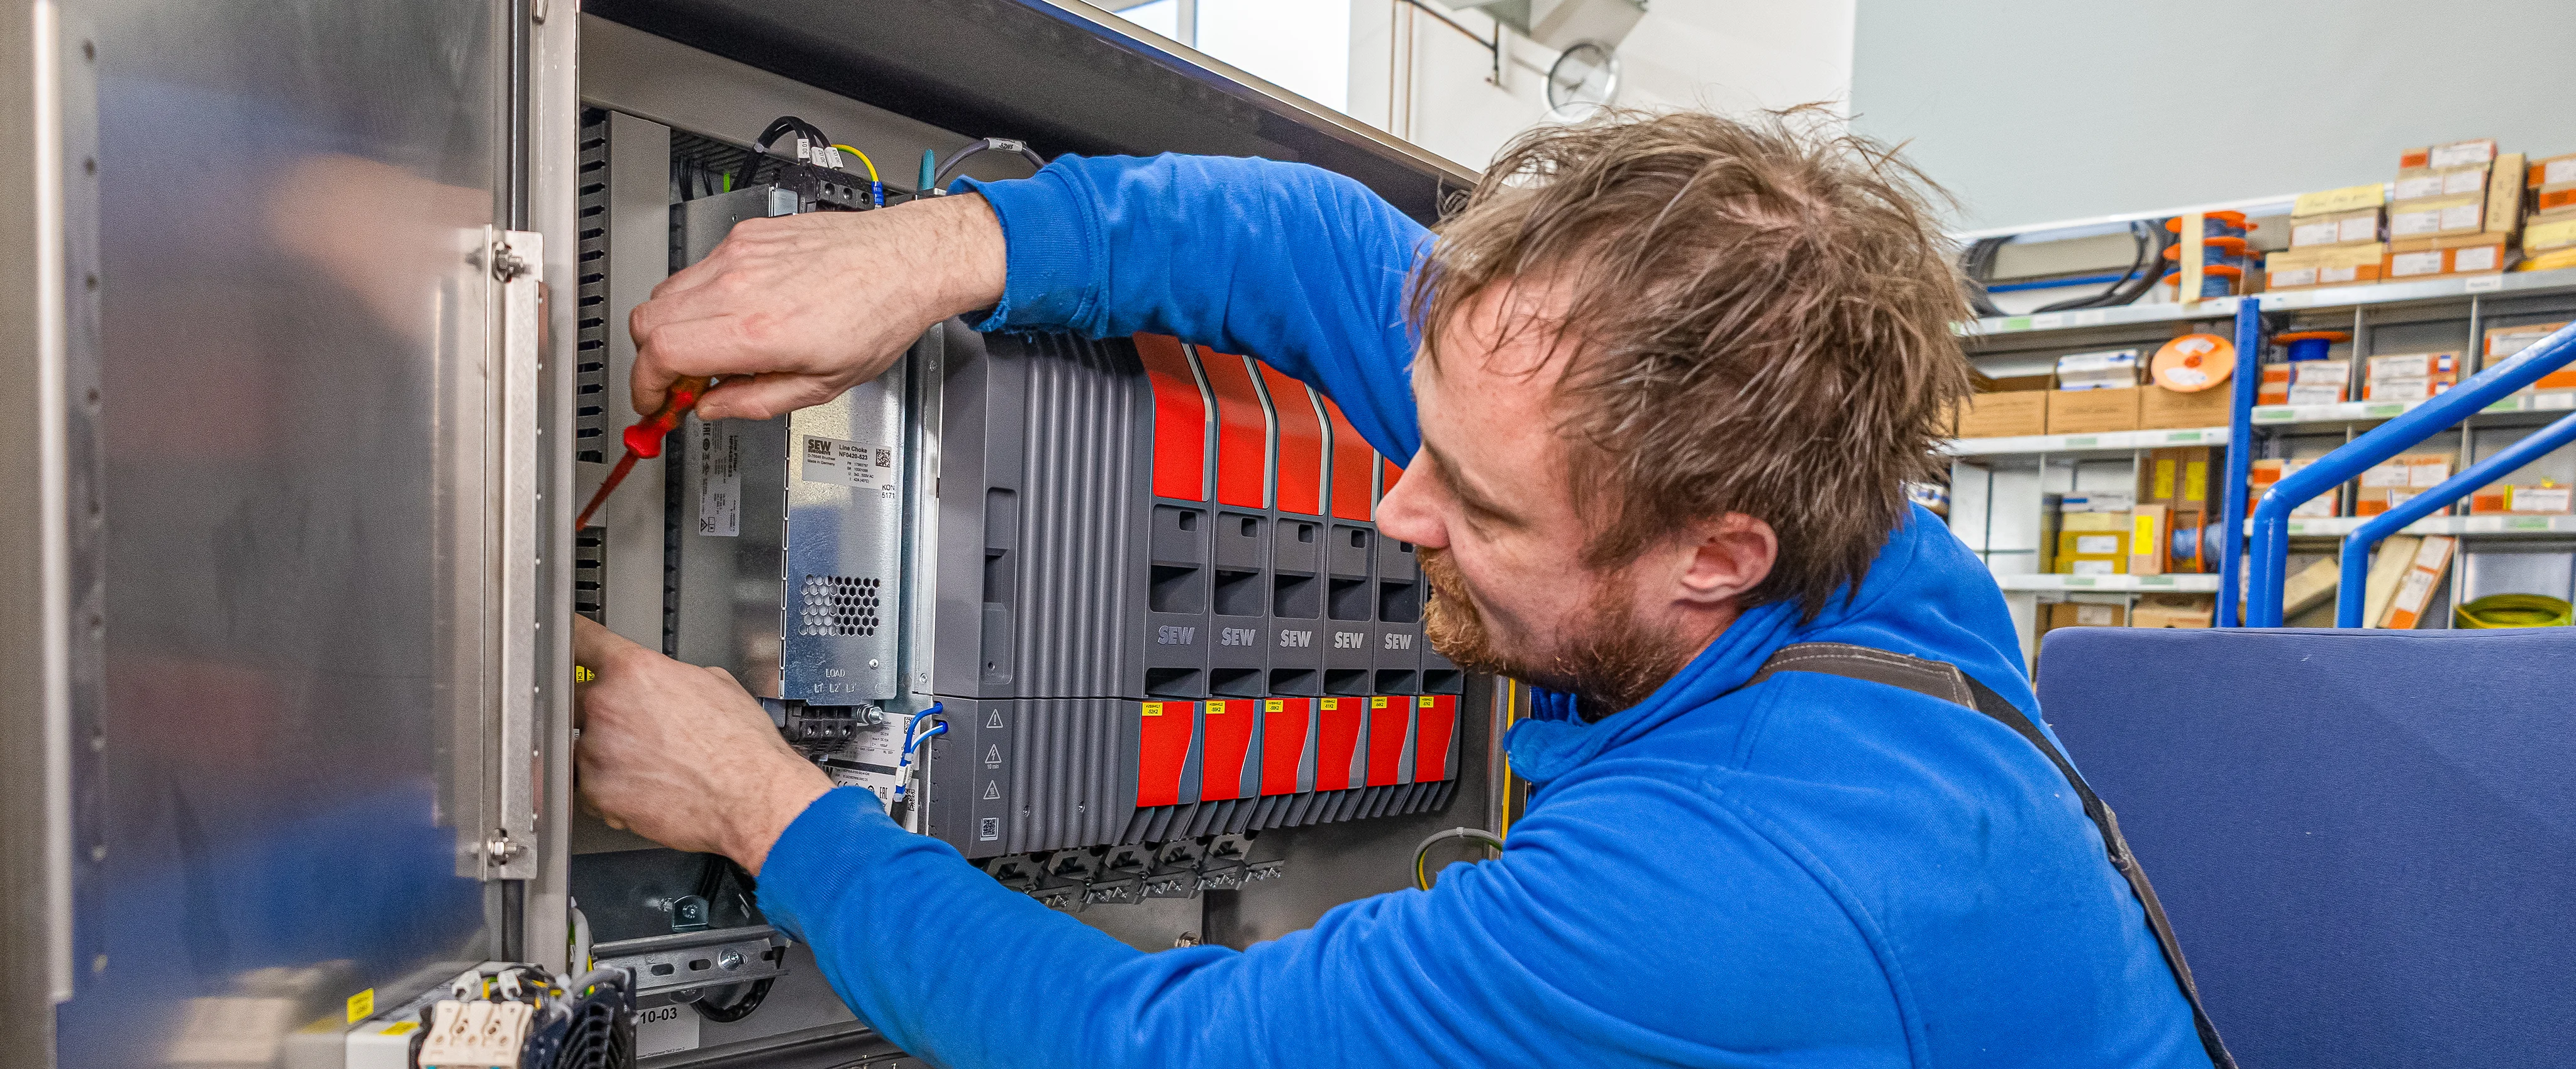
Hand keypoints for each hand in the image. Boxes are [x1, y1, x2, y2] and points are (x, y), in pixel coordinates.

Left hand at [572, 617, 830, 874]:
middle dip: (603, 711)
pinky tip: (649, 789)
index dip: (572, 639)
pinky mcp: (596, 795)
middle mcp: (607, 706)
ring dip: (609, 754)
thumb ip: (670, 675)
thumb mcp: (715, 684)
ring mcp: (596, 752)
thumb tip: (662, 682)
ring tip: (655, 766)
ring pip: (584, 747)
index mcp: (634, 670)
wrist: (752, 797)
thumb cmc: (742, 746)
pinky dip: (612, 789)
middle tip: (640, 729)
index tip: (565, 642)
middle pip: (578, 698)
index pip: (582, 639)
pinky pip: (589, 787)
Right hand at [628, 193, 1007, 421]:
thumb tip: (711, 408)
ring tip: (711, 349)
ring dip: (673, 326)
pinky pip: (698, 268)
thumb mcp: (822, 385)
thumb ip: (755, 401)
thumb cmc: (879, 316)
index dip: (645, 385)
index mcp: (756, 330)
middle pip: (648, 320)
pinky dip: (698, 297)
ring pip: (666, 292)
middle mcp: (739, 285)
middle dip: (652, 359)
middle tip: (680, 382)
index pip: (660, 353)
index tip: (653, 403)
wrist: (906, 259)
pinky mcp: (747, 235)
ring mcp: (739, 254)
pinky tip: (734, 314)